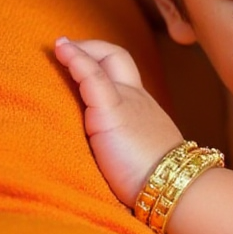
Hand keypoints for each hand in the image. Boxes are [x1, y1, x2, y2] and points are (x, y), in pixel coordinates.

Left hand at [54, 37, 184, 206]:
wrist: (173, 186)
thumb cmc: (155, 180)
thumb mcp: (138, 155)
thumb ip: (122, 144)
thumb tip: (105, 156)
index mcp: (141, 108)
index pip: (121, 74)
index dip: (99, 61)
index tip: (77, 58)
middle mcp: (136, 98)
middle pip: (117, 57)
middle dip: (91, 48)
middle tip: (67, 48)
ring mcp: (127, 101)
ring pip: (107, 61)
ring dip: (79, 50)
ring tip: (59, 47)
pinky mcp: (112, 112)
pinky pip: (93, 77)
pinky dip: (78, 61)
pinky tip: (63, 54)